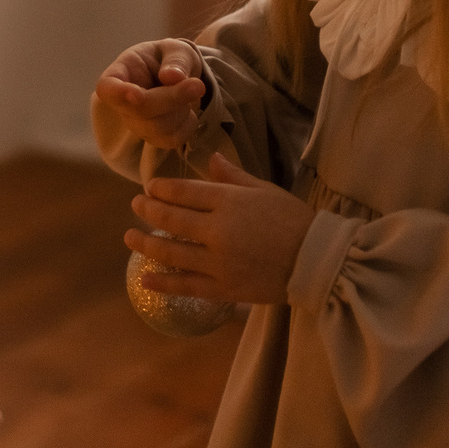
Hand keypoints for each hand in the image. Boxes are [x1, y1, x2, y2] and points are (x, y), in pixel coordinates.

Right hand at [92, 38, 207, 149]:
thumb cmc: (170, 59)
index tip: (137, 94)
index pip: (107, 88)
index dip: (118, 94)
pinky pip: (173, 139)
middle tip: (198, 84)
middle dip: (172, 98)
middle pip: (141, 111)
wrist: (177, 78)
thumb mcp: (177, 49)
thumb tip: (172, 77)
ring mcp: (136, 124)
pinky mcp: (153, 138)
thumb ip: (176, 59)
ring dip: (183, 109)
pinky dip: (188, 123)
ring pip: (159, 128)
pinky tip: (186, 108)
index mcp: (119, 73)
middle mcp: (122, 103)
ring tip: (188, 91)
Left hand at [124, 151, 316, 304]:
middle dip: (148, 211)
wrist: (319, 261)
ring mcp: (219, 262)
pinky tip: (144, 279)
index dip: (160, 189)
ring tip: (129, 237)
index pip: (183, 192)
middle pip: (171, 219)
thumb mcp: (264, 190)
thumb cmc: (294, 220)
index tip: (149, 188)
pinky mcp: (225, 289)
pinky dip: (163, 283)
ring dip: (145, 244)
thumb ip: (233, 177)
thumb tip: (210, 158)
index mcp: (229, 202)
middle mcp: (218, 231)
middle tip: (135, 207)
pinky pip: (187, 286)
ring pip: (171, 252)